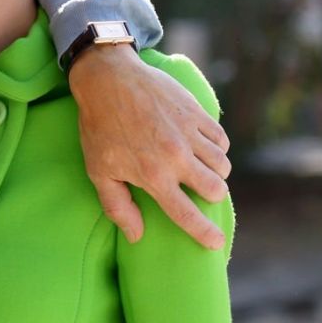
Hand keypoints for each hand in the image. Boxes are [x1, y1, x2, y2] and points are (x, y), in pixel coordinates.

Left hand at [69, 46, 230, 249]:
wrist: (110, 79)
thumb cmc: (100, 129)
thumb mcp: (99, 172)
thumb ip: (118, 207)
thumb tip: (136, 236)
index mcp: (153, 177)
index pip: (185, 214)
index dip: (203, 232)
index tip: (216, 243)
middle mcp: (176, 157)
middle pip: (215, 188)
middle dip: (212, 195)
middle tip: (202, 191)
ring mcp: (189, 133)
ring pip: (222, 163)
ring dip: (217, 172)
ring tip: (202, 169)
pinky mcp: (196, 112)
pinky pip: (221, 138)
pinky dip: (218, 147)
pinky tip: (204, 147)